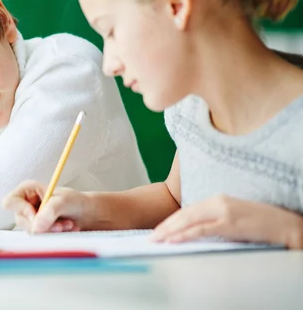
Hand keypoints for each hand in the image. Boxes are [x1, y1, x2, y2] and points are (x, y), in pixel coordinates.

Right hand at [2, 180, 91, 232]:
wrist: (86, 213)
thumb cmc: (74, 201)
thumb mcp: (64, 201)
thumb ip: (50, 211)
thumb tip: (36, 227)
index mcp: (27, 190)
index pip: (10, 202)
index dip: (22, 211)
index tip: (37, 216)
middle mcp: (25, 204)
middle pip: (21, 220)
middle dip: (43, 225)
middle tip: (61, 224)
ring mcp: (30, 219)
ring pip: (31, 231)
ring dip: (51, 231)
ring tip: (67, 224)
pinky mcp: (37, 230)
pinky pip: (40, 238)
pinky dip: (54, 236)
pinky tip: (66, 229)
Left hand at [151, 195, 302, 248]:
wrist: (286, 224)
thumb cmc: (260, 223)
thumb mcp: (233, 217)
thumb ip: (214, 220)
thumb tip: (195, 232)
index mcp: (217, 199)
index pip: (187, 210)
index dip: (170, 221)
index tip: (158, 230)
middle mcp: (217, 202)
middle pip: (184, 214)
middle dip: (165, 226)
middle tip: (151, 237)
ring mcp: (223, 212)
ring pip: (189, 220)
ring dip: (170, 231)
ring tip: (157, 240)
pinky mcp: (229, 223)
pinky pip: (201, 230)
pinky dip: (185, 234)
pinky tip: (173, 239)